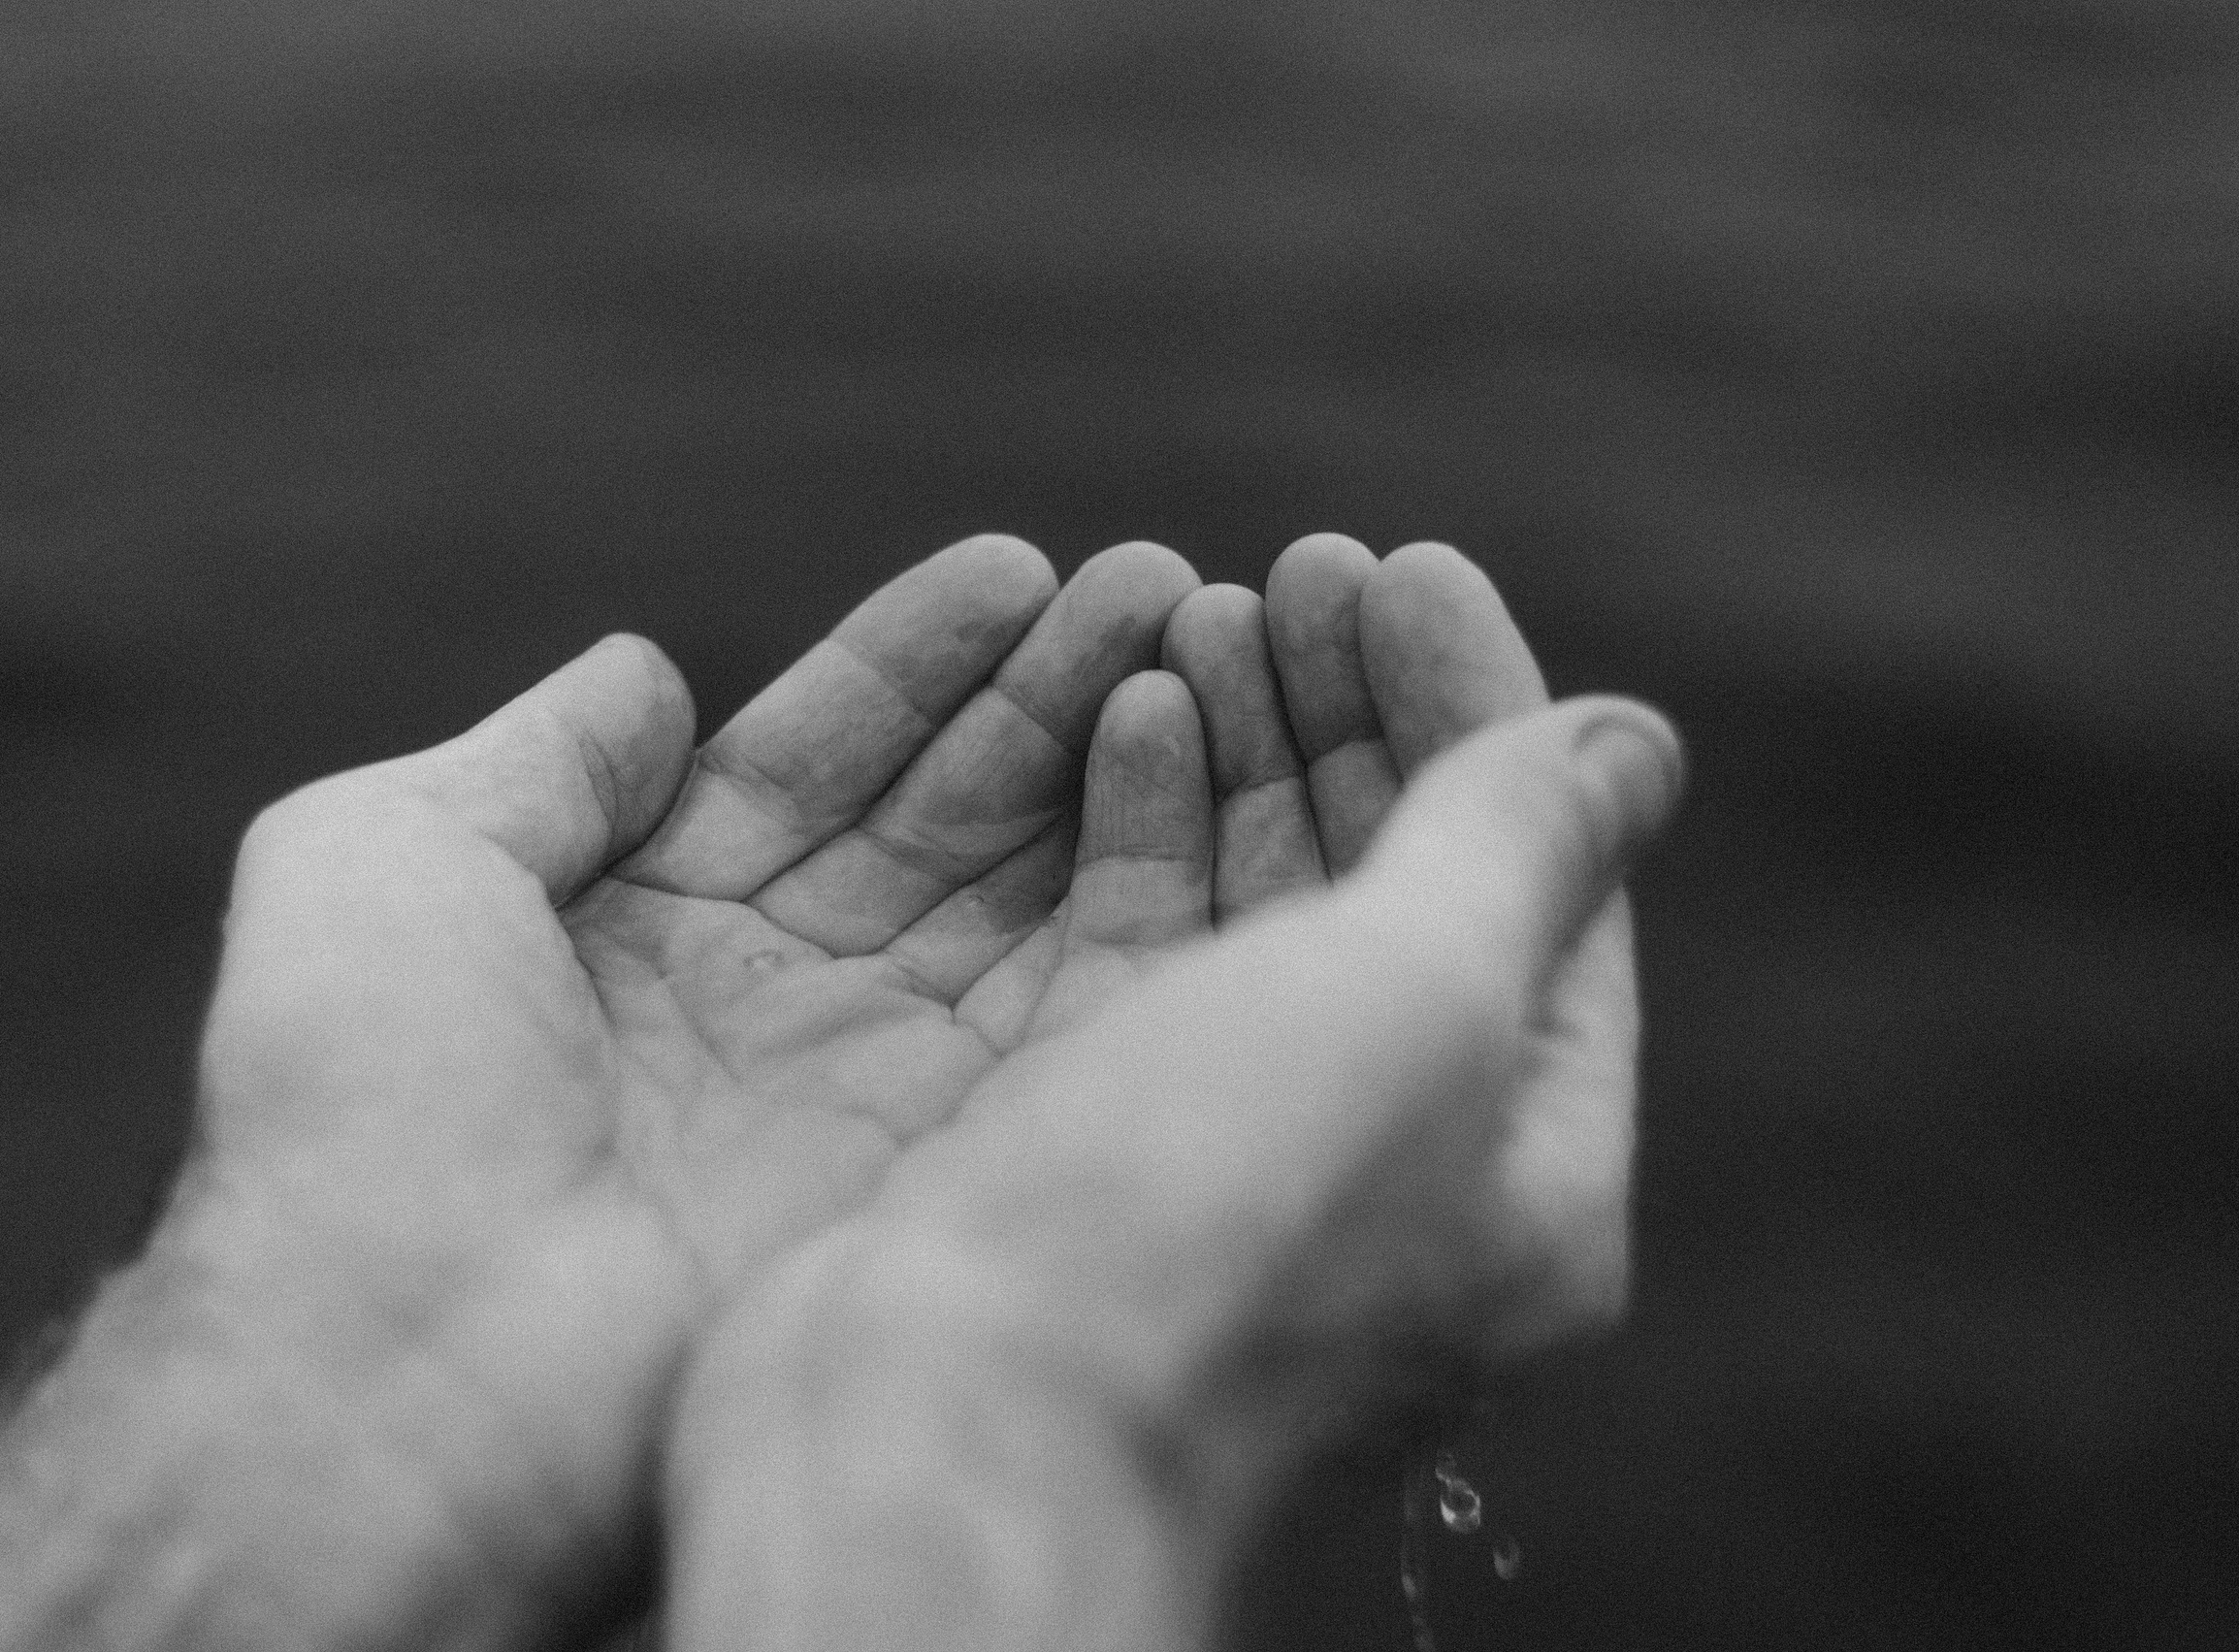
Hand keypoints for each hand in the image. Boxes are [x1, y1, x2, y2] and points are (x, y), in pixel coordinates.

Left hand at [176, 534, 1209, 1627]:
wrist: (412, 1348)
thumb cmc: (358, 1095)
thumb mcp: (388, 855)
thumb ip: (541, 756)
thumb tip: (646, 670)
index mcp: (642, 925)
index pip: (812, 758)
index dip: (913, 664)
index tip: (1011, 568)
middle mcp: (774, 1001)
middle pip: (943, 814)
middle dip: (1045, 692)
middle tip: (1152, 576)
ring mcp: (874, 1085)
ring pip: (1032, 889)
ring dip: (1119, 754)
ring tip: (1196, 621)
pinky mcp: (958, 1160)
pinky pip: (1085, 994)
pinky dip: (1149, 870)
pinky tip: (1178, 739)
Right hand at [657, 537, 1682, 1651]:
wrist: (931, 1426)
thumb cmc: (1195, 1220)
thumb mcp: (1412, 998)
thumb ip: (1520, 848)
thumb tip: (1632, 743)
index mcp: (1524, 1174)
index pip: (1543, 891)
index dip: (1483, 711)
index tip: (1400, 568)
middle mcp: (1385, 1179)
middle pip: (1397, 890)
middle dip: (1354, 714)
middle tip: (1298, 570)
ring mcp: (1223, 1167)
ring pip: (1258, 908)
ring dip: (1243, 747)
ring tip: (1199, 606)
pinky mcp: (1079, 1150)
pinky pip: (1137, 949)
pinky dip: (1137, 822)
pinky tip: (1123, 712)